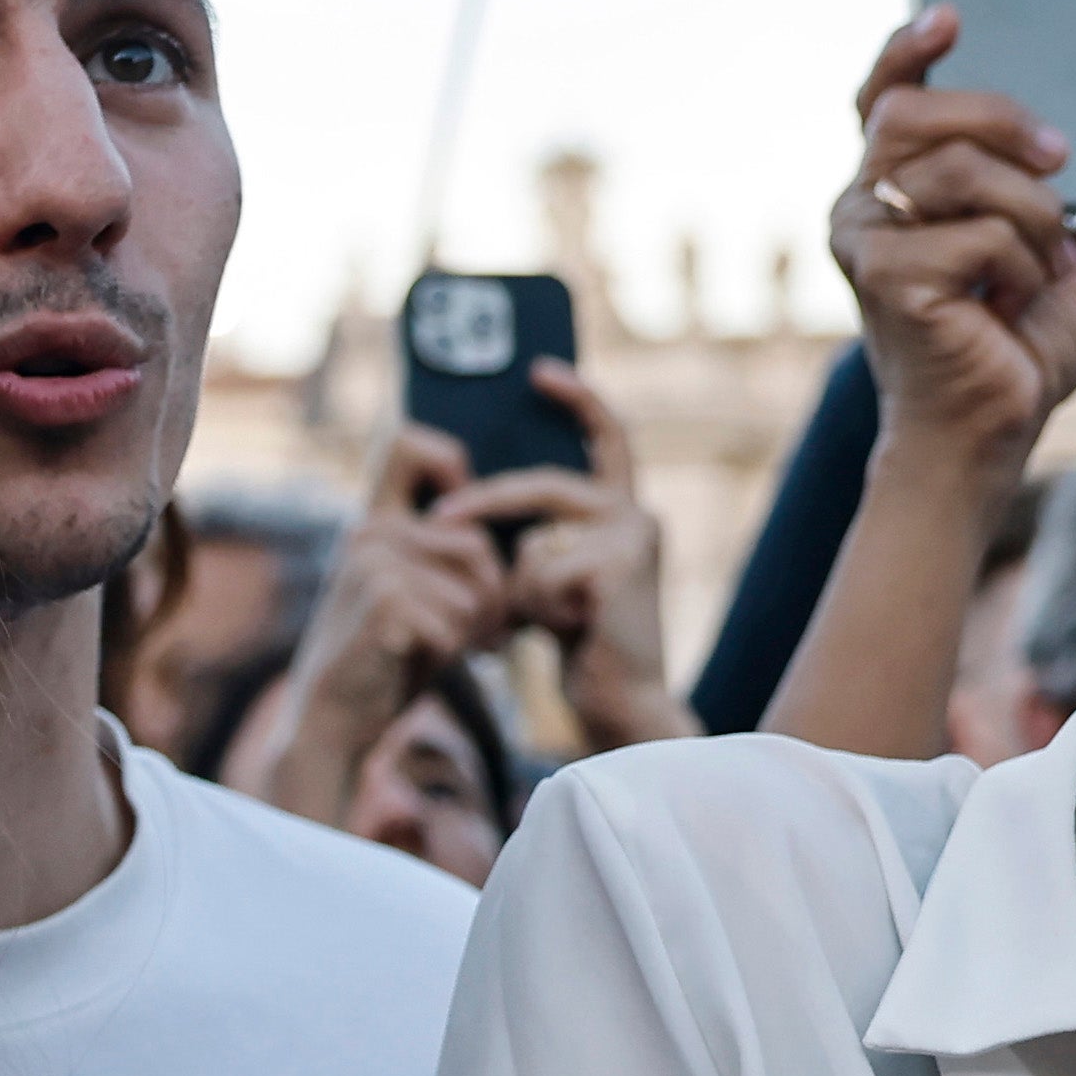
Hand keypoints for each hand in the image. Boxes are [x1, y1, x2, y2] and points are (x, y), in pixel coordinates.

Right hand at [245, 427, 513, 817]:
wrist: (332, 720)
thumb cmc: (387, 659)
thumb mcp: (413, 593)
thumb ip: (446, 555)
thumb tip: (529, 536)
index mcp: (373, 519)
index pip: (409, 443)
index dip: (450, 461)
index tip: (464, 516)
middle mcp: (369, 530)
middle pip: (477, 545)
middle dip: (491, 597)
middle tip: (480, 635)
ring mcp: (373, 563)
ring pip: (473, 589)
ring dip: (473, 630)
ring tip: (444, 649)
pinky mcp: (382, 601)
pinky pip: (456, 622)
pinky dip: (450, 653)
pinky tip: (417, 663)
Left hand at [470, 363, 694, 751]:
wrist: (621, 705)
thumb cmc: (579, 645)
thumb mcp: (547, 575)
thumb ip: (531, 533)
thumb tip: (467, 500)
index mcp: (624, 511)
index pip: (609, 436)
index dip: (577, 398)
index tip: (538, 370)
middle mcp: (638, 515)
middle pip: (543, 485)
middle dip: (484, 503)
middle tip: (437, 520)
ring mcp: (634, 539)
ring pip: (534, 541)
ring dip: (522, 589)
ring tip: (553, 623)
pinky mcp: (618, 568)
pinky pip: (539, 572)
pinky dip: (535, 609)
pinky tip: (570, 634)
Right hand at [832, 0, 1075, 475]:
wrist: (990, 433)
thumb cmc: (1023, 343)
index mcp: (903, 181)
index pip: (886, 90)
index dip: (908, 45)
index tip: (953, 14)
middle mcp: (866, 202)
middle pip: (912, 109)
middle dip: (1000, 117)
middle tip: (1065, 159)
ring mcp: (866, 240)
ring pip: (957, 169)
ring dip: (1032, 214)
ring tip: (1047, 261)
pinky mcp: (884, 279)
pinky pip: (976, 232)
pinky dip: (1023, 265)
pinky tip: (1015, 305)